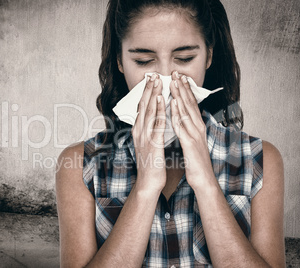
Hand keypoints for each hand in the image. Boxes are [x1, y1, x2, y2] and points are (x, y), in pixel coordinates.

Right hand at [132, 74, 166, 194]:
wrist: (149, 182)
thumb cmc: (151, 164)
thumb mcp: (147, 144)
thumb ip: (149, 131)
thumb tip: (152, 120)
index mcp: (138, 131)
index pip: (141, 109)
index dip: (145, 94)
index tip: (150, 81)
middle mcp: (139, 132)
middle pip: (143, 106)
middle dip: (148, 90)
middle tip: (153, 75)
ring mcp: (144, 137)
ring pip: (148, 111)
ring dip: (152, 95)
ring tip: (157, 81)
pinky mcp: (152, 143)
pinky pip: (156, 123)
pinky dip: (158, 110)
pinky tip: (161, 99)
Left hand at [169, 71, 216, 191]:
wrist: (204, 180)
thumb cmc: (196, 162)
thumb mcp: (192, 142)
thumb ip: (188, 130)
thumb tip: (182, 120)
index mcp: (197, 127)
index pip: (190, 105)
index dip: (185, 90)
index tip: (178, 77)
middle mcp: (198, 128)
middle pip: (190, 104)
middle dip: (182, 87)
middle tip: (176, 73)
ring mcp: (195, 135)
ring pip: (186, 111)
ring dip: (180, 96)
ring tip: (173, 82)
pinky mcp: (190, 143)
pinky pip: (182, 126)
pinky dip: (177, 114)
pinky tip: (173, 104)